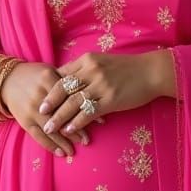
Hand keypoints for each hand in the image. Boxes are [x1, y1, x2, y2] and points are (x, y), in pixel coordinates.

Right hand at [1, 62, 89, 156]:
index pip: (70, 96)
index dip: (84, 109)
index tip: (98, 121)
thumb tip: (92, 96)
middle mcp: (39, 95)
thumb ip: (69, 81)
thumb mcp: (51, 71)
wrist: (6, 80)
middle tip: (87, 140)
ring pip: (50, 128)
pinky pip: (38, 136)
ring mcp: (30, 110)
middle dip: (75, 130)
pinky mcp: (24, 121)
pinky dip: (50, 145)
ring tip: (75, 150)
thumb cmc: (35, 75)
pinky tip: (61, 153)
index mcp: (48, 79)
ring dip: (64, 141)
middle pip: (61, 115)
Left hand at [37, 50, 174, 136]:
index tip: (39, 97)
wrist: (152, 72)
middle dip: (49, 103)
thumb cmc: (127, 68)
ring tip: (49, 128)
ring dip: (59, 117)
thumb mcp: (103, 62)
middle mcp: (92, 71)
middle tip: (39, 113)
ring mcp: (101, 85)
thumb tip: (65, 80)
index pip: (62, 74)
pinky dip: (77, 122)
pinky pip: (89, 112)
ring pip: (73, 103)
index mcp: (87, 60)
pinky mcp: (111, 99)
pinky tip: (69, 130)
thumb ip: (85, 69)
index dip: (49, 88)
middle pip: (63, 89)